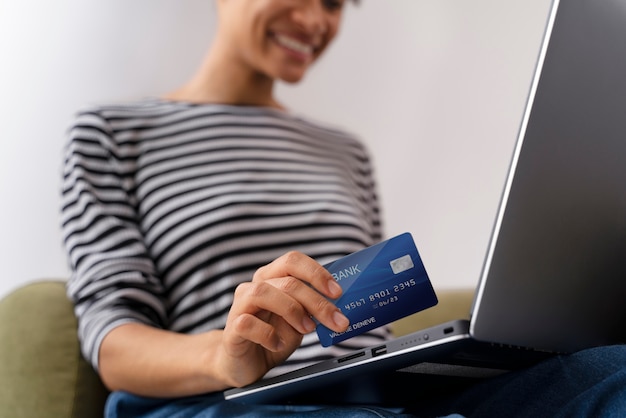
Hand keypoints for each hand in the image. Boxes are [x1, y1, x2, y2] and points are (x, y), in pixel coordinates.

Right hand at [216, 251, 349, 387]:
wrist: (244, 363)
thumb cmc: (272, 336)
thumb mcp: (299, 320)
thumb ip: (312, 309)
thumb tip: (339, 306)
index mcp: (272, 278)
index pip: (293, 261)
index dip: (316, 273)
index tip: (337, 292)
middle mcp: (255, 286)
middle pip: (287, 281)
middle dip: (317, 301)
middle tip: (336, 320)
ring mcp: (240, 305)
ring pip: (263, 292)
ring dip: (292, 311)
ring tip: (307, 329)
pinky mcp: (232, 328)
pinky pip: (247, 322)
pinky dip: (268, 334)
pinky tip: (278, 344)